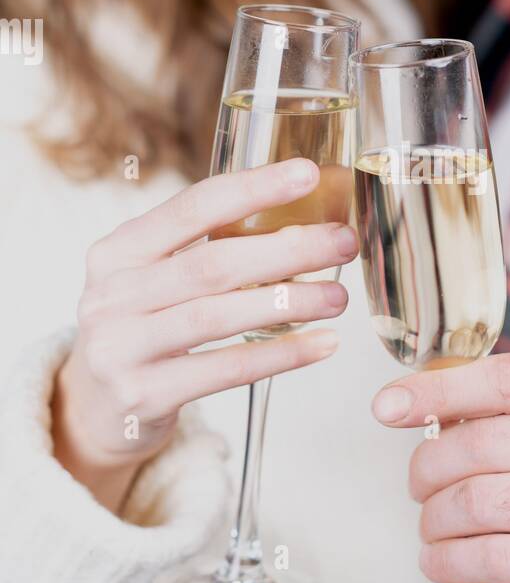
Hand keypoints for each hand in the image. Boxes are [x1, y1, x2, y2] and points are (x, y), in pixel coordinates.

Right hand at [53, 158, 356, 508]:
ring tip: (338, 297)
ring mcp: (121, 348)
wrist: (93, 408)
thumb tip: (302, 215)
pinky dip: (280, 355)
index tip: (307, 174)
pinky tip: (322, 344)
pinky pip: (225, 371)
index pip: (193, 207)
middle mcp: (111, 295)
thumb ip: (204, 247)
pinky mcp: (142, 396)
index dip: (253, 188)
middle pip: (213, 263)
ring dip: (288, 302)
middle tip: (342, 242)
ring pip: (218, 316)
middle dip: (287, 249)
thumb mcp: (152, 278)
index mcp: (118, 251)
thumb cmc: (143, 329)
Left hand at [372, 352, 509, 582]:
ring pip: (481, 503)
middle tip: (418, 484)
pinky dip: (450, 562)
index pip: (506, 380)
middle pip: (482, 445)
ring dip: (436, 518)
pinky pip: (494, 560)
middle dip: (429, 467)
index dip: (437, 390)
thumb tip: (423, 401)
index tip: (388, 405)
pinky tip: (440, 560)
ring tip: (431, 525)